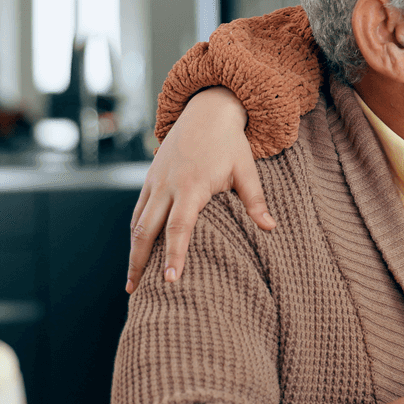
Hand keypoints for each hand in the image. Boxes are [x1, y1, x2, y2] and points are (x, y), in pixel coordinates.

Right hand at [127, 87, 274, 291]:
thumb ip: (256, 201)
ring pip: (137, 222)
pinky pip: (137, 211)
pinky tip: (136, 251)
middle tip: (135, 291)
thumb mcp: (246, 170)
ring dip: (132, 251)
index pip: (180, 228)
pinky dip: (135, 233)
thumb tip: (270, 227)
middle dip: (139, 262)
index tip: (171, 280)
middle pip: (146, 230)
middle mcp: (167, 186)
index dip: (174, 255)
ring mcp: (154, 182)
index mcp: (191, 187)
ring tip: (132, 281)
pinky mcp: (149, 179)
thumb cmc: (230, 144)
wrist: (206, 112)